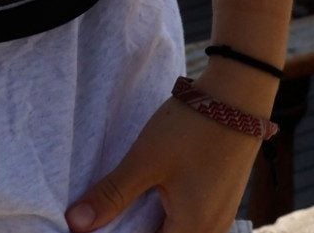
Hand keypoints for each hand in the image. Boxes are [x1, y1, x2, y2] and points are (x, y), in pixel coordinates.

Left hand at [66, 87, 264, 232]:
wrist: (239, 94)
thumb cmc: (193, 127)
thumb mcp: (146, 160)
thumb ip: (111, 195)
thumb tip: (75, 223)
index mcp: (193, 228)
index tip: (98, 227)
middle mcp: (211, 230)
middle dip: (134, 231)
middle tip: (108, 218)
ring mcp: (220, 217)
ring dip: (150, 227)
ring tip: (124, 211)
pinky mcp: (222, 201)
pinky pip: (191, 224)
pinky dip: (166, 219)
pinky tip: (149, 201)